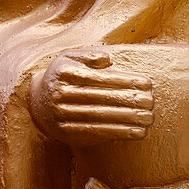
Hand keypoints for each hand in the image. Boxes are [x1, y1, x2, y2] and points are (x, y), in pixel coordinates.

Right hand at [29, 48, 153, 147]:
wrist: (36, 101)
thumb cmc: (64, 74)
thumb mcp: (71, 58)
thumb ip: (89, 54)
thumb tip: (107, 59)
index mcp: (64, 72)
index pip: (100, 78)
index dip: (126, 81)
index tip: (147, 83)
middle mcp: (60, 94)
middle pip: (101, 98)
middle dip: (130, 100)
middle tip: (151, 102)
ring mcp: (61, 115)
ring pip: (99, 117)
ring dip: (126, 119)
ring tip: (148, 118)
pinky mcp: (65, 132)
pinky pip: (93, 133)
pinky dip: (116, 133)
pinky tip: (135, 132)